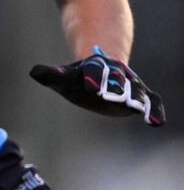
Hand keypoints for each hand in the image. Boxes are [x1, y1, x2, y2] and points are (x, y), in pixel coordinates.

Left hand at [30, 45, 164, 125]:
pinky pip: (152, 101)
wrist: (101, 71)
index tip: (89, 87)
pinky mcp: (141, 95)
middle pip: (115, 78)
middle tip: (111, 97)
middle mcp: (114, 73)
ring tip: (136, 108)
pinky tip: (155, 123)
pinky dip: (155, 110)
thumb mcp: (63, 77)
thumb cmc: (77, 78)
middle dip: (113, 87)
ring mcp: (129, 83)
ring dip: (135, 97)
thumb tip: (33, 72)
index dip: (90, 77)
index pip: (92, 70)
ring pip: (135, 89)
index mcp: (93, 66)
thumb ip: (51, 75)